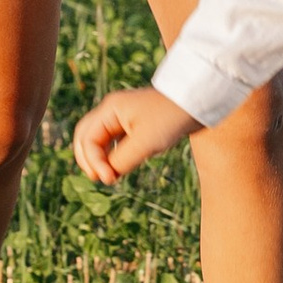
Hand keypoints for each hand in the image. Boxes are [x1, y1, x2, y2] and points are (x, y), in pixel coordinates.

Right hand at [72, 84, 199, 185]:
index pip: (88, 139)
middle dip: (88, 160)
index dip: (94, 162)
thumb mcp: (146, 142)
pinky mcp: (134, 124)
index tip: (110, 179)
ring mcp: (122, 117)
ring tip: (109, 177)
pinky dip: (111, 155)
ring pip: (98, 140)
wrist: (198, 102)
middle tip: (99, 179)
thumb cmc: (172, 118)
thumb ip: (122, 160)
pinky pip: (113, 141)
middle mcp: (112, 111)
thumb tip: (107, 175)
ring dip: (99, 158)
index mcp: (110, 110)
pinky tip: (119, 167)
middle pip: (85, 137)